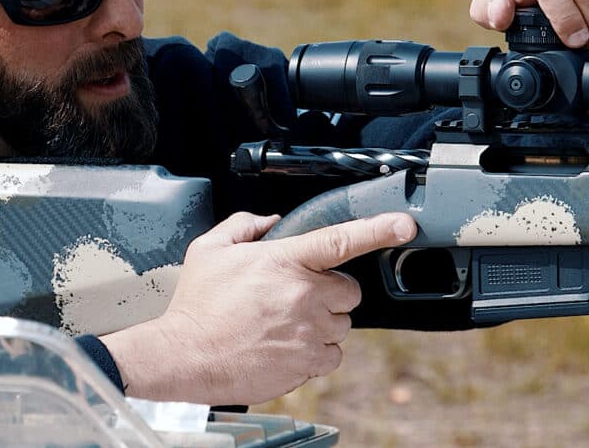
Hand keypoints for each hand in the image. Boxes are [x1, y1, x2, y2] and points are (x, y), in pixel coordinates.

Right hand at [100, 211, 417, 404]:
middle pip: (349, 291)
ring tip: (285, 324)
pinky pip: (332, 355)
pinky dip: (316, 352)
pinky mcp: (306, 363)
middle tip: (298, 296)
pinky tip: (287, 346)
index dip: (378, 229)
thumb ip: (244, 226)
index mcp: (284, 261)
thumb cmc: (196, 306)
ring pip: (341, 324)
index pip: (341, 239)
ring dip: (323, 323)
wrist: (184, 357)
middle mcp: (303, 295)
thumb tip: (270, 224)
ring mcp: (308, 332)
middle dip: (330, 291)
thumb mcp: (210, 250)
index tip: (404, 225)